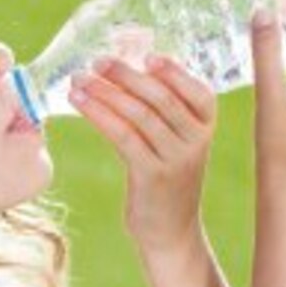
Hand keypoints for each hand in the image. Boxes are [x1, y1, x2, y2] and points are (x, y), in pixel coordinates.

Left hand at [68, 48, 217, 252]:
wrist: (170, 230)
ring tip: (79, 80)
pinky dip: (99, 114)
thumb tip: (127, 69)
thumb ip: (161, 111)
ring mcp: (176, 159)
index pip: (197, 90)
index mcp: (206, 126)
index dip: (173, 71)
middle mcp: (197, 140)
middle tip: (98, 61)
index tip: (147, 55)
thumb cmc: (165, 179)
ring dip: (106, 93)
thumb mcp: (174, 143)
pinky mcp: (152, 175)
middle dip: (127, 76)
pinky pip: (123, 136)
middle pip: (161, 98)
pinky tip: (80, 103)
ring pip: (140, 115)